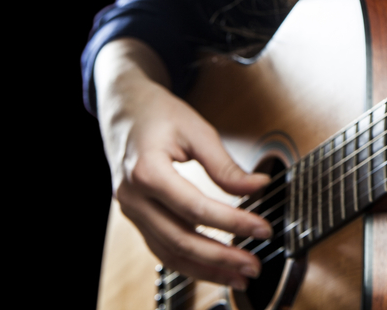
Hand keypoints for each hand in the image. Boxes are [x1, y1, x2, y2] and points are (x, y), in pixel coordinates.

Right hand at [95, 39, 271, 289]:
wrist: (124, 109)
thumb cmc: (159, 114)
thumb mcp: (197, 129)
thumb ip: (225, 164)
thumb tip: (258, 187)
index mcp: (147, 171)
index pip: (195, 209)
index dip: (232, 222)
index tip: (263, 229)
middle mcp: (134, 198)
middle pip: (179, 240)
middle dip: (220, 258)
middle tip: (253, 266)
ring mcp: (131, 211)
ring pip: (167, 253)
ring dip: (205, 270)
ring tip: (239, 276)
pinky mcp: (137, 217)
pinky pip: (161, 248)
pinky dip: (188, 263)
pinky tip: (213, 269)